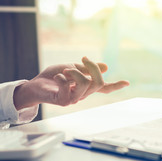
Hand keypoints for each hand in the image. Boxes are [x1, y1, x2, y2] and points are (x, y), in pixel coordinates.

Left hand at [14, 57, 128, 109]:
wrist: (34, 86)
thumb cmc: (52, 78)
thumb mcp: (72, 68)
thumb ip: (87, 69)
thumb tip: (106, 67)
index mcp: (86, 88)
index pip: (103, 88)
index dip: (115, 85)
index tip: (127, 82)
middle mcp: (82, 95)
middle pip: (98, 82)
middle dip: (93, 67)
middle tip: (83, 59)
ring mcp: (73, 100)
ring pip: (84, 83)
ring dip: (74, 71)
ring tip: (64, 71)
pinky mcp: (62, 101)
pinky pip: (68, 84)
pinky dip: (62, 76)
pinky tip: (57, 77)